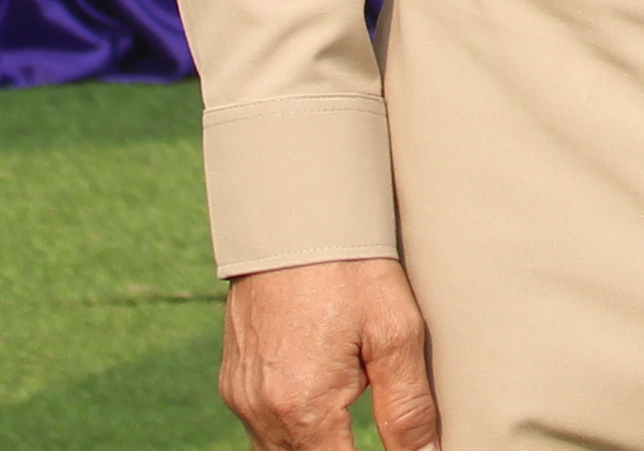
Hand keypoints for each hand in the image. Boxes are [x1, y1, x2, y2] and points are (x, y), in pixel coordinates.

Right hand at [221, 256, 434, 450]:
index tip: (395, 448)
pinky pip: (261, 427)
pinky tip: (320, 407)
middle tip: (371, 433)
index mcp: (304, 406)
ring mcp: (242, 396)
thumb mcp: (395, 332)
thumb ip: (409, 408)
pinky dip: (291, 430)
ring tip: (349, 428)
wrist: (292, 216)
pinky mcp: (234, 379)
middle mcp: (262, 410)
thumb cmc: (349, 268)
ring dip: (315, 448)